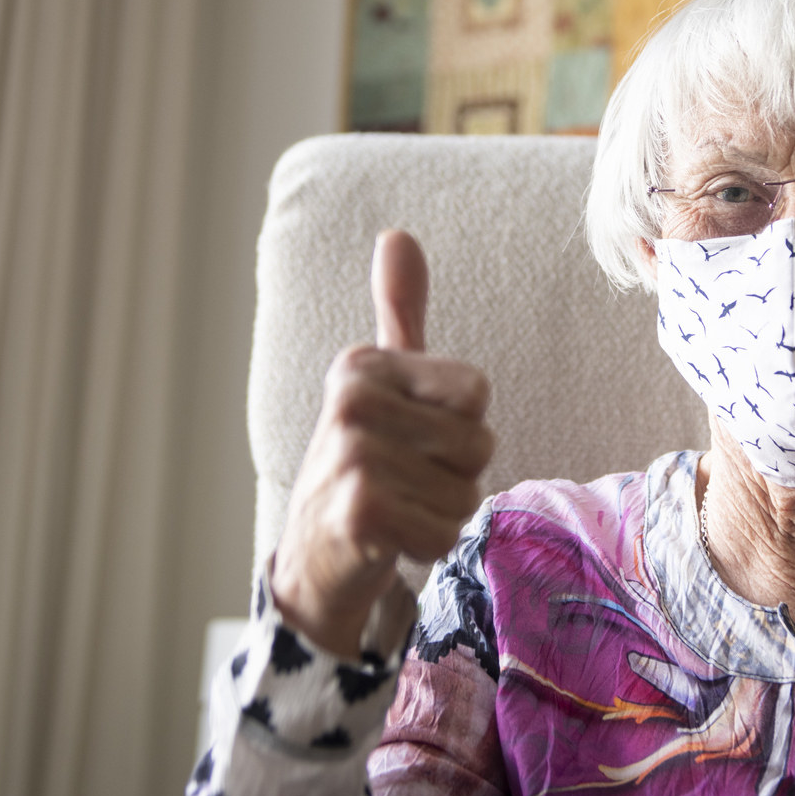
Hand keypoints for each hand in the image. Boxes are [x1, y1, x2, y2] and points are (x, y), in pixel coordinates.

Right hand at [270, 230, 494, 656]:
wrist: (315, 560)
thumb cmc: (364, 468)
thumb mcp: (381, 385)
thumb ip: (398, 312)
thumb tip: (397, 234)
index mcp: (363, 365)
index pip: (476, 393)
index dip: (459, 428)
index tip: (412, 441)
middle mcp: (352, 401)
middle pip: (479, 445)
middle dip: (454, 479)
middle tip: (403, 485)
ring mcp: (352, 455)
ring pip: (465, 495)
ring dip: (440, 516)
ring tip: (395, 513)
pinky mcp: (360, 510)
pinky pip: (445, 533)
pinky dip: (427, 549)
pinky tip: (388, 542)